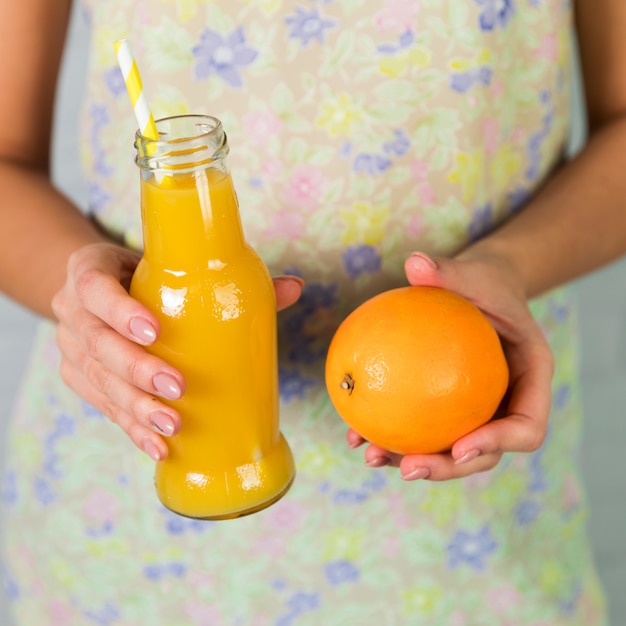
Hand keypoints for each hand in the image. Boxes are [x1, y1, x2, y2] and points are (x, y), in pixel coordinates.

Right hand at [52, 242, 302, 459]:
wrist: (96, 289)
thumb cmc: (143, 274)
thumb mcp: (168, 266)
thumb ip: (227, 278)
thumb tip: (294, 287)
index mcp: (89, 272)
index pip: (95, 289)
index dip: (121, 311)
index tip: (155, 331)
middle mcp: (72, 312)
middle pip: (99, 345)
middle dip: (138, 371)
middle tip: (177, 388)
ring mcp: (71, 349)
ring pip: (100, 383)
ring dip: (136, 408)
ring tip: (172, 426)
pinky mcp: (80, 379)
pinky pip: (104, 406)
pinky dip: (132, 428)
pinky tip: (158, 446)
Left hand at [346, 249, 553, 480]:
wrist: (478, 293)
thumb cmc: (483, 283)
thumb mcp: (474, 274)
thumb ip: (451, 272)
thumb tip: (415, 262)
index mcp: (529, 382)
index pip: (526, 427)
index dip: (499, 443)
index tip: (461, 446)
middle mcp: (507, 405)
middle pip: (485, 453)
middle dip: (447, 468)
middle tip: (408, 468)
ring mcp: (478, 412)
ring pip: (449, 450)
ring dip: (411, 461)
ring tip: (371, 456)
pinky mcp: (449, 410)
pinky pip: (423, 428)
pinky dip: (392, 434)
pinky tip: (357, 432)